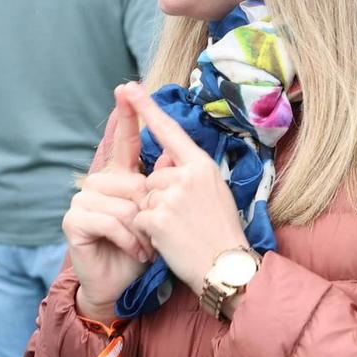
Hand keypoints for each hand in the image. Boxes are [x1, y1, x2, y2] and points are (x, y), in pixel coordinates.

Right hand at [61, 92, 155, 323]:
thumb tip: (175, 150)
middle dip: (148, 210)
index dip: (126, 116)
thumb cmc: (142, 250)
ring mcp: (82, 200)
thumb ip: (165, 182)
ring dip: (139, 229)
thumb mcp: (160, 216)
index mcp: (119, 178)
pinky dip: (126, 238)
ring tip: (146, 247)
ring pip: (120, 202)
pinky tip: (134, 252)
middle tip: (156, 236)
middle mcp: (98, 184)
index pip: (123, 142)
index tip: (127, 88)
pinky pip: (107, 219)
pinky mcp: (73, 220)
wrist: (120, 285)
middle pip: (129, 180)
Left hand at [123, 84, 250, 295]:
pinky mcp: (156, 218)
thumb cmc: (222, 232)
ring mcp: (171, 196)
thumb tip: (165, 159)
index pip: (170, 131)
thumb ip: (189, 173)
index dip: (147, 108)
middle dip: (159, 201)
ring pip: (144, 200)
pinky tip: (169, 242)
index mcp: (201, 165)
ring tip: (179, 233)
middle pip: (152, 179)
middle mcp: (186, 176)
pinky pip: (139, 219)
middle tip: (184, 221)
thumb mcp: (213, 192)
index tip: (129, 88)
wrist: (227, 268)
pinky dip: (148, 233)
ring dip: (154, 217)